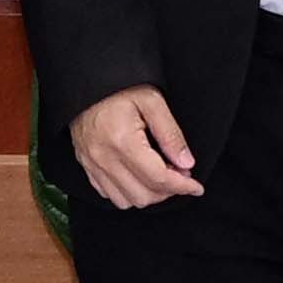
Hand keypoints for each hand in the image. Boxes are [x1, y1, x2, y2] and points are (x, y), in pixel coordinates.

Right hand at [69, 85, 203, 210]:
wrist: (86, 81)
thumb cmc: (119, 87)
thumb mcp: (152, 101)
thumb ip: (170, 134)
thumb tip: (186, 163)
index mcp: (122, 141)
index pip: (158, 178)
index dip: (182, 187)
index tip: (197, 187)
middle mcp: (104, 158)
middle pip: (143, 196)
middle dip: (168, 191)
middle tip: (179, 173)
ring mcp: (92, 164)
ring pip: (126, 201)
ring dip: (148, 194)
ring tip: (160, 174)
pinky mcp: (86, 166)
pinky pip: (108, 195)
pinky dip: (128, 192)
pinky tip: (139, 176)